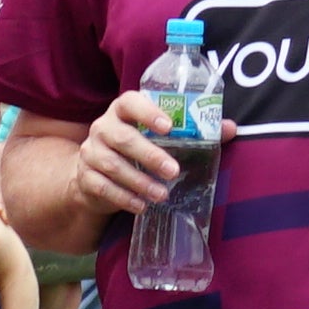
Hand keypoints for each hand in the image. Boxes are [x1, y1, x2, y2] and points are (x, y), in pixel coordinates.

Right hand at [70, 95, 185, 216]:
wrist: (96, 175)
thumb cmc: (135, 150)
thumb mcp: (156, 138)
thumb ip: (189, 131)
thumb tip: (224, 129)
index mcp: (121, 111)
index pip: (130, 103)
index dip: (148, 112)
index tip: (169, 127)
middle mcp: (102, 128)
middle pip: (123, 138)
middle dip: (150, 156)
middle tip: (173, 171)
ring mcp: (91, 152)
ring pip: (113, 165)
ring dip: (140, 182)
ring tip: (162, 194)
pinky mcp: (84, 176)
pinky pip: (103, 187)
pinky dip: (124, 198)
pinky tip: (141, 205)